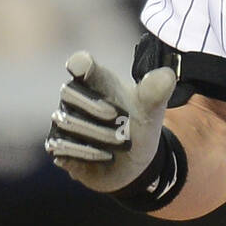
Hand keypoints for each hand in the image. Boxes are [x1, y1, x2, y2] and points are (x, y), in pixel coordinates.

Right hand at [45, 50, 176, 191]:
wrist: (136, 162)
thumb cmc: (139, 125)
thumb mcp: (151, 110)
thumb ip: (156, 93)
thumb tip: (167, 76)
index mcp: (97, 80)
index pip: (80, 63)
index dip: (79, 63)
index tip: (81, 65)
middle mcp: (74, 97)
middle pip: (69, 93)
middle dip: (97, 109)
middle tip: (117, 118)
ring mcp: (64, 120)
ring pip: (67, 122)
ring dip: (98, 136)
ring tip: (116, 142)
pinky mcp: (58, 145)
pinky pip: (62, 147)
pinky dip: (88, 154)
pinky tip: (104, 156)